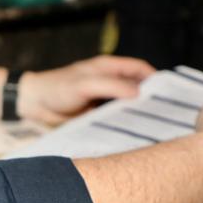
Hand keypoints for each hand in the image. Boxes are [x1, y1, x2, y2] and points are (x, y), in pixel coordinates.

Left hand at [17, 55, 154, 125]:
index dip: (156, 79)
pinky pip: (114, 118)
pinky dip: (122, 124)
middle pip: (137, 88)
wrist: (34, 104)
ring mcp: (103, 99)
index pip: (140, 69)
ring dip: (136, 114)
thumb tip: (138, 92)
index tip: (169, 94)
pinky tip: (130, 134)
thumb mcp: (84, 84)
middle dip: (149, 99)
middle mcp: (109, 82)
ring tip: (152, 127)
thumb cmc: (56, 88)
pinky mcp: (96, 115)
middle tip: (164, 115)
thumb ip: (110, 86)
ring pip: (127, 105)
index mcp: (109, 67)